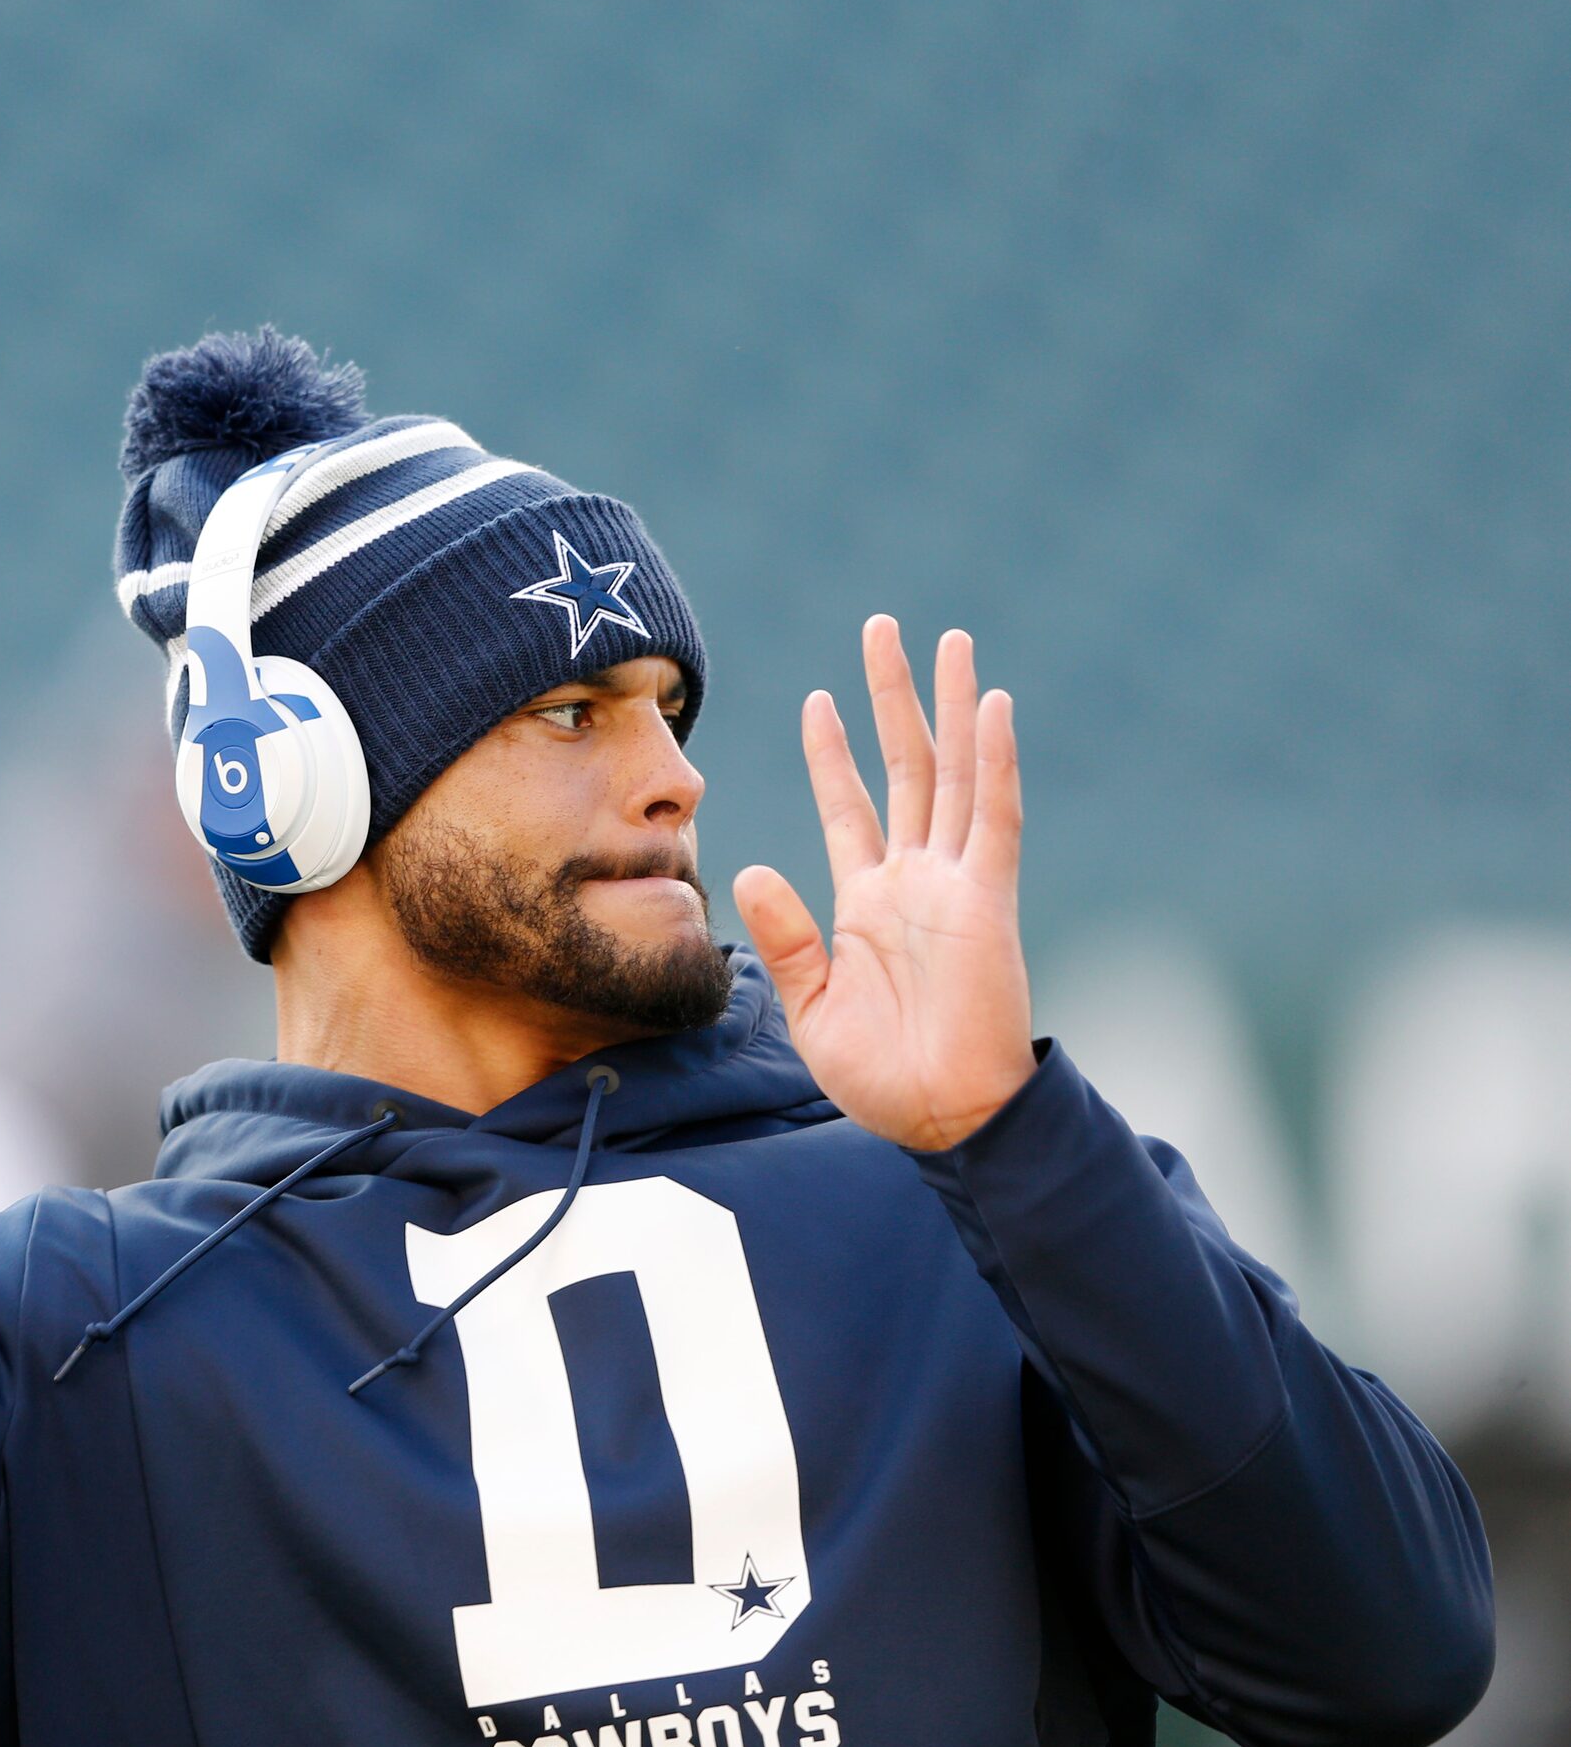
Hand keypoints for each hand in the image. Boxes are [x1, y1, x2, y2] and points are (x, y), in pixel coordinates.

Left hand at [731, 620, 1033, 1150]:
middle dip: (892, 697)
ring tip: (949, 641)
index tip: (817, 698)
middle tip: (883, 628)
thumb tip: (752, 865)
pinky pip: (993, 816)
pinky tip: (995, 706)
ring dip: (952, 706)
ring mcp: (954, 883)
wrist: (942, 1117)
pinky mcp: (989, 899)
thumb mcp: (811, 1003)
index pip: (848, 806)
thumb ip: (785, 935)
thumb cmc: (881, 1074)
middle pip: (903, 766)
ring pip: (952, 772)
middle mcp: (913, 878)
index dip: (832, 753)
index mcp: (866, 902)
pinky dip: (994, 761)